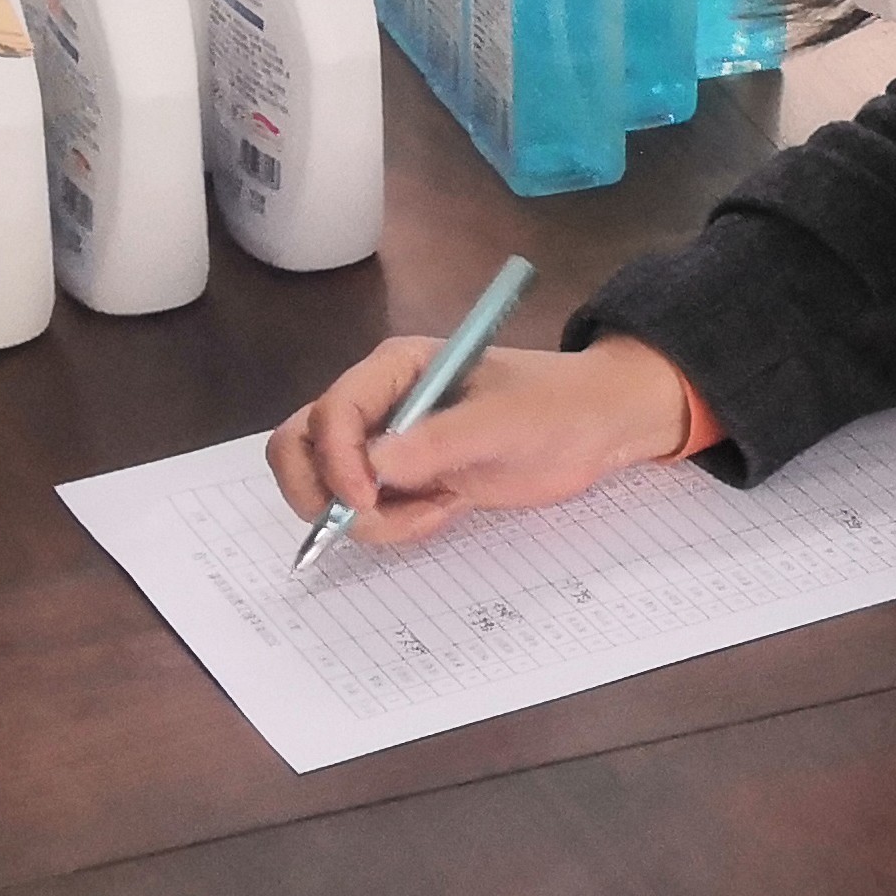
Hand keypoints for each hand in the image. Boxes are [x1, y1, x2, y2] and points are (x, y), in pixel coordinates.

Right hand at [265, 332, 689, 547]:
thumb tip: (374, 466)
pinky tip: (445, 511)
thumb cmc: (557, 406)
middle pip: (298, 447)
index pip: (330, 412)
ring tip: (434, 511)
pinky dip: (393, 526)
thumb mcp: (505, 421)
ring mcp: (388, 446)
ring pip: (326, 490)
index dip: (335, 459)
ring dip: (368, 517)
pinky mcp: (406, 482)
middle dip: (321, 492)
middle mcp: (380, 404)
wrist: (597, 429)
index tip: (367, 498)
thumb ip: (440, 441)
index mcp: (395, 369)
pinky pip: (367, 514)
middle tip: (372, 516)